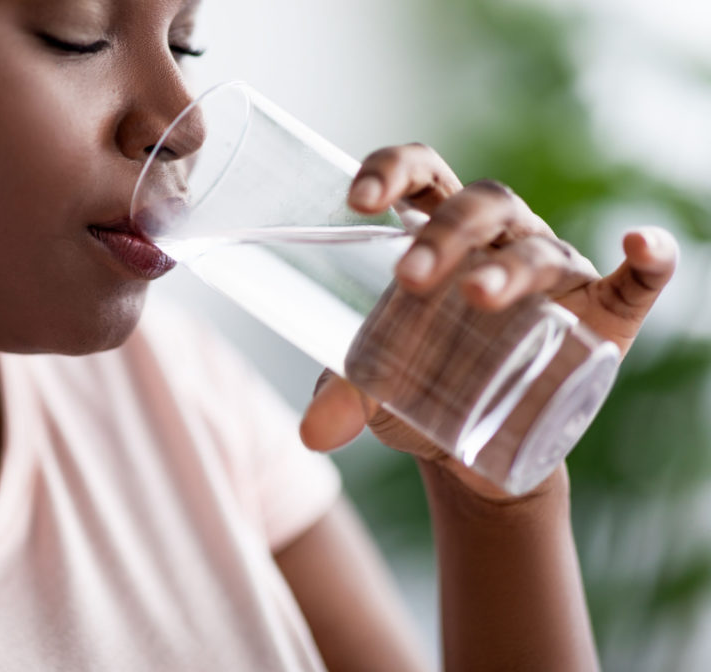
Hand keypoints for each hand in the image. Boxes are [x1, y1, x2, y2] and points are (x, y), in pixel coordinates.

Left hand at [299, 143, 677, 495]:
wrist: (473, 444)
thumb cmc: (421, 384)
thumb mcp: (377, 385)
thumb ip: (343, 393)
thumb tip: (309, 434)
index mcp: (440, 234)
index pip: (422, 176)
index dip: (392, 171)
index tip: (358, 201)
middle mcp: (500, 239)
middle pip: (481, 205)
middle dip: (445, 234)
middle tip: (408, 280)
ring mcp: (553, 274)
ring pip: (537, 248)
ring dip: (510, 266)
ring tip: (476, 297)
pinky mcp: (602, 319)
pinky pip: (634, 282)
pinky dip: (647, 263)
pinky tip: (641, 248)